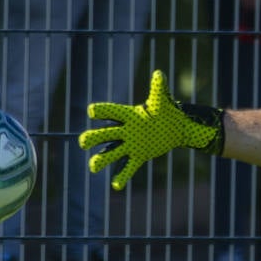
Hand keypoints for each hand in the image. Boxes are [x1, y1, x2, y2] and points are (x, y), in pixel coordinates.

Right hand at [78, 70, 224, 190]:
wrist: (176, 127)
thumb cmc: (167, 111)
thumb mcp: (162, 101)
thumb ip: (158, 88)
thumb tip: (158, 74)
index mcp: (128, 115)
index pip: (111, 112)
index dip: (101, 112)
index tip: (93, 112)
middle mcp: (125, 130)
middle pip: (104, 134)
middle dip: (93, 138)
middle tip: (84, 142)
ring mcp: (131, 144)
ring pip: (111, 153)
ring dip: (101, 160)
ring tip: (93, 167)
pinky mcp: (139, 155)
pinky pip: (128, 167)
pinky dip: (122, 177)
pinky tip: (116, 186)